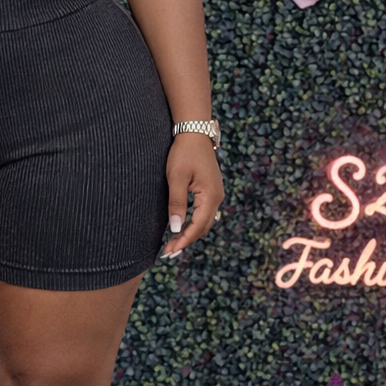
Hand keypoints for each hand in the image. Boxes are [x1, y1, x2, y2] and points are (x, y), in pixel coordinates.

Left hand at [161, 132, 224, 257]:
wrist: (194, 133)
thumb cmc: (183, 153)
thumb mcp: (176, 178)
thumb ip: (176, 203)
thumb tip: (175, 228)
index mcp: (211, 196)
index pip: (198, 226)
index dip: (184, 240)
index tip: (170, 251)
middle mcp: (217, 198)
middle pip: (203, 227)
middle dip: (186, 241)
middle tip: (168, 253)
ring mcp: (216, 194)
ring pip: (204, 222)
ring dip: (190, 234)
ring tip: (172, 245)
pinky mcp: (211, 191)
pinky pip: (204, 214)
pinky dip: (193, 224)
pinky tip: (181, 229)